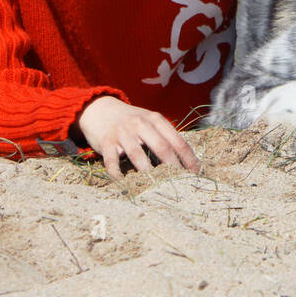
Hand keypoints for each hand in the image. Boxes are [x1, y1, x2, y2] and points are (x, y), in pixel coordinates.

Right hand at [76, 96, 198, 177]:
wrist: (100, 109)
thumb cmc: (131, 121)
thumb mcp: (150, 121)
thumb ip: (164, 136)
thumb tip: (185, 161)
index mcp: (156, 119)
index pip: (177, 141)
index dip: (188, 159)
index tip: (195, 173)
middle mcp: (140, 124)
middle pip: (161, 147)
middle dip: (173, 167)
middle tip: (180, 182)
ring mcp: (123, 132)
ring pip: (138, 155)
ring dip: (148, 173)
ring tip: (156, 186)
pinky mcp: (106, 142)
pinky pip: (113, 162)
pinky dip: (118, 174)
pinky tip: (124, 183)